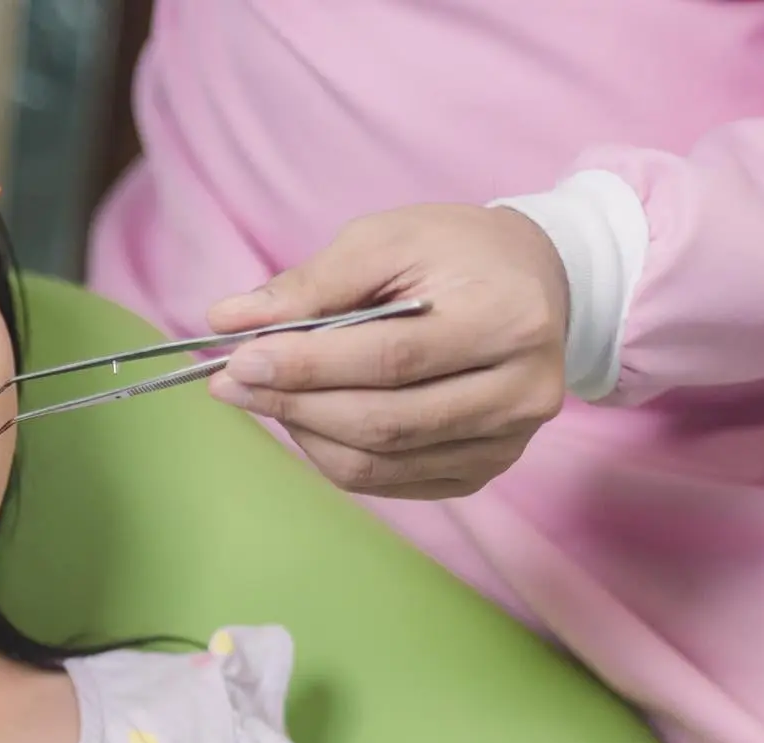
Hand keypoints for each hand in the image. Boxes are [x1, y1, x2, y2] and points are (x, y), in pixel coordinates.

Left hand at [206, 204, 568, 499]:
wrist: (535, 283)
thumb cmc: (456, 254)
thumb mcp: (387, 241)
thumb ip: (311, 284)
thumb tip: (228, 320)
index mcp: (507, 319)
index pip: (392, 358)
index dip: (309, 365)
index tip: (241, 359)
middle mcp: (521, 393)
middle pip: (384, 421)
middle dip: (295, 404)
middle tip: (232, 384)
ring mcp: (507, 442)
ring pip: (380, 461)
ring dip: (306, 434)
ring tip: (263, 397)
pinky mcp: (485, 470)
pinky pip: (390, 481)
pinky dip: (334, 455)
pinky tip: (306, 419)